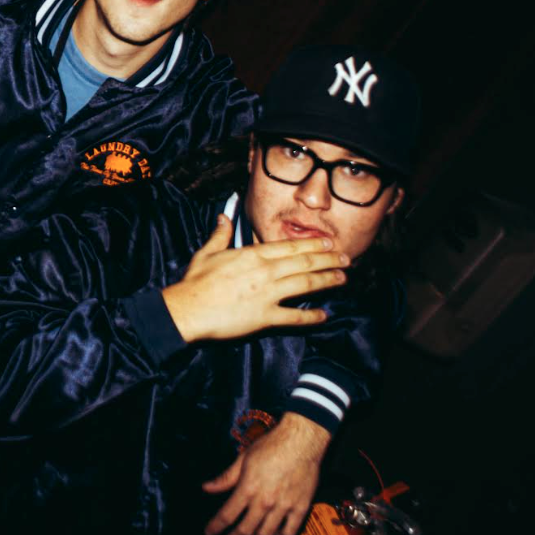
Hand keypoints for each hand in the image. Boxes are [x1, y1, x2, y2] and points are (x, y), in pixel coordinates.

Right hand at [161, 216, 347, 342]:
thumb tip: (223, 217)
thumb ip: (220, 235)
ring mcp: (267, 294)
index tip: (328, 243)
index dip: (312, 245)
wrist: (188, 309)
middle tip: (346, 258)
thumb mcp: (207, 252)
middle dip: (328, 260)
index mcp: (252, 255)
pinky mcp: (265, 317)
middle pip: (303, 262)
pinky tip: (324, 315)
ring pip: (305, 284)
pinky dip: (311, 317)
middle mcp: (265, 272)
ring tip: (342, 278)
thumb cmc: (195, 281)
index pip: (289, 246)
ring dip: (326, 281)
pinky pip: (294, 317)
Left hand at [203, 412, 330, 534]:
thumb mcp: (243, 459)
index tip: (209, 533)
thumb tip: (206, 488)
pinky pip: (289, 532)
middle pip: (245, 530)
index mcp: (248, 488)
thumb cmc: (270, 446)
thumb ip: (226, 477)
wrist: (300, 442)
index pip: (227, 515)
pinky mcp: (301, 508)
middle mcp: (265, 502)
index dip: (215, 527)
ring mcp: (284, 507)